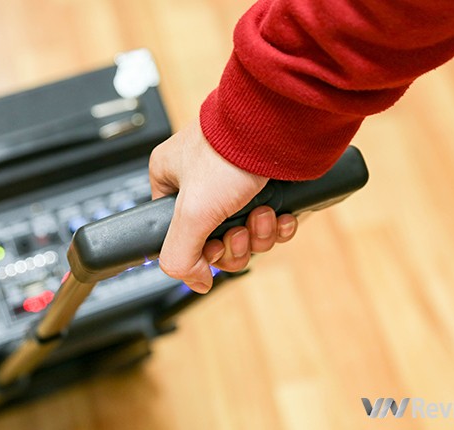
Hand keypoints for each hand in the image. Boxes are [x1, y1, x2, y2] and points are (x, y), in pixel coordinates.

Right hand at [149, 119, 297, 292]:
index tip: (214, 247)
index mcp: (172, 181)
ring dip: (258, 234)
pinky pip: (270, 222)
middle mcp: (203, 183)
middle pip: (215, 240)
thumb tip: (196, 281)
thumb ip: (179, 256)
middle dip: (235, 243)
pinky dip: (278, 225)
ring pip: (246, 234)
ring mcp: (237, 184)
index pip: (178, 235)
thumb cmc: (230, 149)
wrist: (281, 124)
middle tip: (239, 231)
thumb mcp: (191, 212)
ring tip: (262, 213)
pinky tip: (281, 214)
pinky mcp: (268, 185)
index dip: (200, 250)